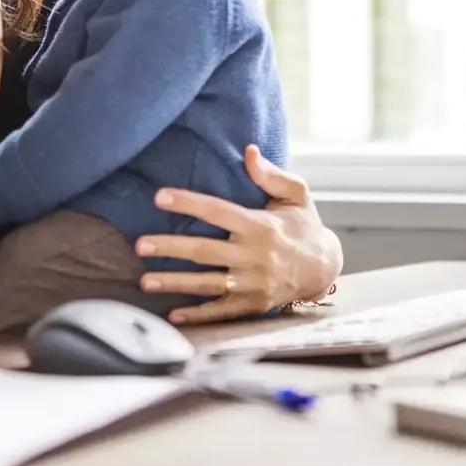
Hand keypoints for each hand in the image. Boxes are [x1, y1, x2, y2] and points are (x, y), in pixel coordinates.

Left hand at [133, 145, 343, 324]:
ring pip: (208, 283)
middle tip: (140, 245)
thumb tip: (248, 151)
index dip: (188, 203)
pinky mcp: (255, 304)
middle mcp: (257, 257)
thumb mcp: (296, 195)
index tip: (159, 197)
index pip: (218, 211)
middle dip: (171, 248)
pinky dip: (198, 315)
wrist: (325, 267)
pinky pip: (222, 311)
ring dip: (175, 283)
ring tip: (144, 282)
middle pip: (206, 251)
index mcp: (262, 226)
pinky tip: (174, 315)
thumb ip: (271, 175)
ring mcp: (255, 284)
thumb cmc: (303, 225)